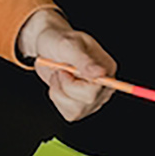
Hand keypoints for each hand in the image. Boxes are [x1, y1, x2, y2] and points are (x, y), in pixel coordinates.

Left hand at [15, 7, 115, 121]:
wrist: (47, 47)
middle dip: (65, 87)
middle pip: (86, 103)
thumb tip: (101, 73)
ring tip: (59, 76)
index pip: (99, 88)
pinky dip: (58, 100)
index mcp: (107, 68)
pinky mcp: (81, 107)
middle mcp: (104, 86)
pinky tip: (59, 85)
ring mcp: (93, 99)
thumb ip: (84, 61)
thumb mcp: (69, 45)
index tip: (64, 71)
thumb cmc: (59, 41)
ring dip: (59, 93)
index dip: (77, 84)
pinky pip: (68, 114)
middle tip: (60, 70)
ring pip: (76, 111)